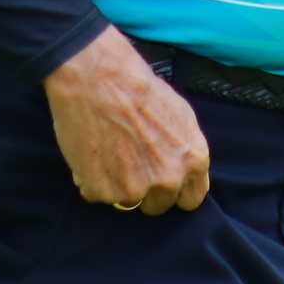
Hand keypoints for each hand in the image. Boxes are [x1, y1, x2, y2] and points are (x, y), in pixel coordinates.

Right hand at [41, 27, 210, 213]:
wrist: (97, 78)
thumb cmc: (137, 88)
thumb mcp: (180, 114)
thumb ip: (184, 149)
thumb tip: (180, 169)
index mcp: (194, 160)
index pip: (191, 199)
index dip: (175, 190)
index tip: (161, 182)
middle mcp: (169, 180)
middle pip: (160, 205)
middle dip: (145, 190)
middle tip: (128, 163)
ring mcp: (136, 189)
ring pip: (127, 201)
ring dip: (116, 184)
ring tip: (107, 151)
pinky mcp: (103, 192)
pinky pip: (96, 194)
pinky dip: (91, 179)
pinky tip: (90, 151)